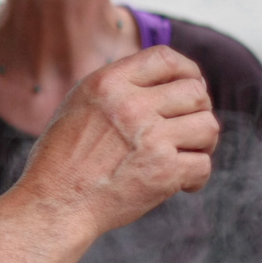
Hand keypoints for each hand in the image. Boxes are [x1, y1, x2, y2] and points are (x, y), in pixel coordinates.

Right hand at [15, 46, 217, 237]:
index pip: (164, 58)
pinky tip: (180, 184)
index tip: (190, 87)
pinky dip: (196, 178)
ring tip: (185, 156)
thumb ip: (116, 89)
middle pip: (195, 91)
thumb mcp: (77, 106)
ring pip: (208, 126)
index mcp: (107, 84)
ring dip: (202, 143)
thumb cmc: (60, 160)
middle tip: (186, 130)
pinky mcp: (164, 172)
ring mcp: (151, 138)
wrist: (53, 205)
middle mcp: (131, 105)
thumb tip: (161, 81)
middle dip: (198, 110)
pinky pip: (203, 165)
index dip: (186, 70)